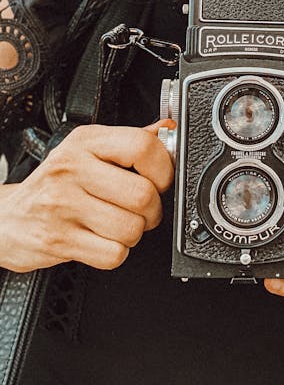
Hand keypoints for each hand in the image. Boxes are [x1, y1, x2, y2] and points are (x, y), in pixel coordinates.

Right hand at [0, 120, 173, 272]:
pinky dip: (116, 253)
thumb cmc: (55, 183)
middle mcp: (72, 169)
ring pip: (132, 228)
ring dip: (135, 233)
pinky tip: (102, 240)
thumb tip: (167, 130)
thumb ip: (129, 140)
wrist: (8, 218)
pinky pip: (113, 254)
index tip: (161, 179)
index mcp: (85, 142)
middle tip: (143, 210)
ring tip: (120, 224)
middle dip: (153, 210)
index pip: (142, 146)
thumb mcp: (88, 150)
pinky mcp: (58, 240)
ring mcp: (63, 205)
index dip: (163, 168)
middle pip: (142, 194)